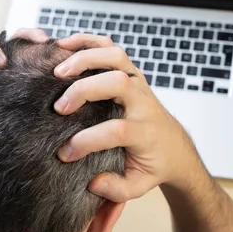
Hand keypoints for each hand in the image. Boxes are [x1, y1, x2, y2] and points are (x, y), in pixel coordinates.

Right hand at [54, 34, 199, 202]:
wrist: (174, 147)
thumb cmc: (153, 166)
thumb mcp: (139, 186)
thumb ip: (117, 189)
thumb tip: (93, 182)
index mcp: (146, 132)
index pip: (116, 131)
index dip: (86, 142)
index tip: (64, 154)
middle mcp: (143, 102)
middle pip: (117, 83)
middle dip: (84, 91)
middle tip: (58, 108)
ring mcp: (138, 83)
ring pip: (116, 57)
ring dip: (85, 59)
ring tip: (57, 71)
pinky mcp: (130, 72)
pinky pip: (110, 48)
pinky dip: (88, 42)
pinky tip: (64, 45)